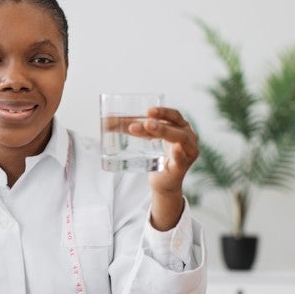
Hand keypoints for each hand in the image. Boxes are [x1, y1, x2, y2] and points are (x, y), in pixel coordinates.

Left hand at [127, 107, 198, 229]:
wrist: (161, 182)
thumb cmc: (155, 157)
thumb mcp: (145, 139)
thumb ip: (132, 128)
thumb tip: (106, 121)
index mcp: (181, 127)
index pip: (173, 115)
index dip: (162, 112)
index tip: (147, 111)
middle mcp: (188, 138)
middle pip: (175, 126)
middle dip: (158, 123)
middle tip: (144, 121)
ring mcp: (187, 152)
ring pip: (178, 139)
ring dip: (163, 132)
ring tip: (148, 127)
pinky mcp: (182, 167)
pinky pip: (182, 158)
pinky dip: (179, 153)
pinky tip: (175, 148)